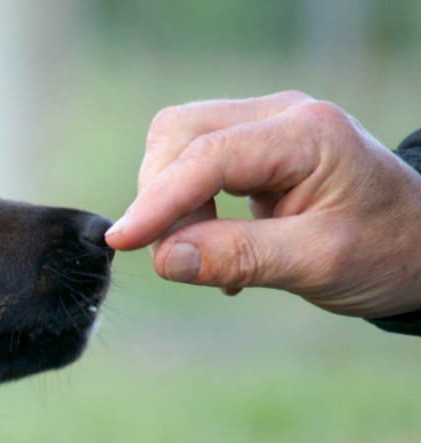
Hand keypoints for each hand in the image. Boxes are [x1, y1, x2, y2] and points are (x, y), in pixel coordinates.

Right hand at [105, 91, 420, 317]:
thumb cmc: (386, 252)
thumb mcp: (318, 264)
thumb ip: (240, 257)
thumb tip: (164, 259)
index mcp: (307, 134)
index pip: (208, 156)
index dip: (158, 200)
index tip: (121, 241)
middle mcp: (281, 114)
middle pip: (180, 133)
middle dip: (160, 196)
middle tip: (177, 257)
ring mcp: (266, 125)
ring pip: (179, 144)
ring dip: (172, 202)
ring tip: (205, 256)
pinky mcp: (254, 145)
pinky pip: (194, 162)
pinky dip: (187, 205)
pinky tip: (215, 246)